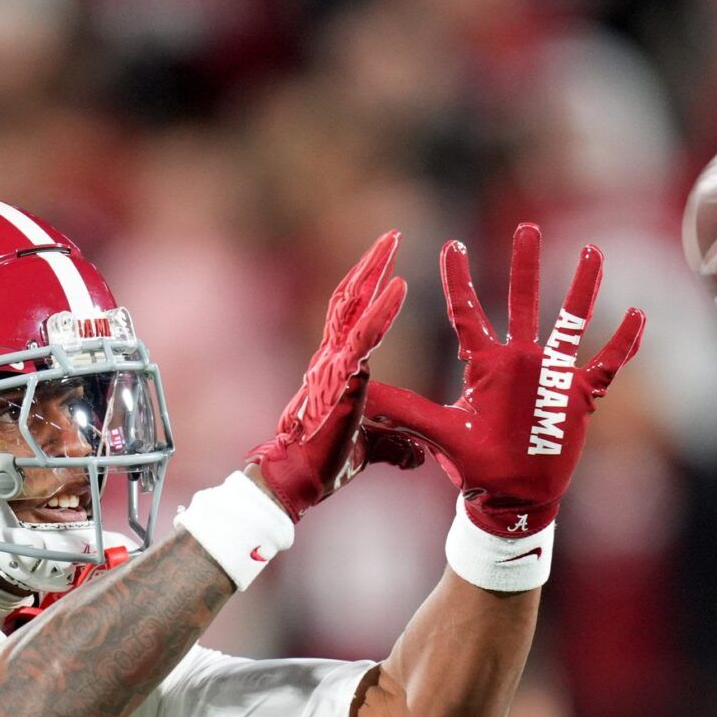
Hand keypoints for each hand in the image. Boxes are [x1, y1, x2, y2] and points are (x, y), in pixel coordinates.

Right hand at [247, 231, 407, 519]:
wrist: (301, 481)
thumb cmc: (327, 462)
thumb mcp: (371, 446)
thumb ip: (394, 443)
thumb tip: (416, 456)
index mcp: (337, 368)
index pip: (352, 318)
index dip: (369, 290)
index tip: (388, 267)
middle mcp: (330, 358)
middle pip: (349, 298)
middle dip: (370, 265)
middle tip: (392, 235)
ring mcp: (333, 365)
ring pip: (352, 306)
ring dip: (373, 271)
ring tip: (393, 242)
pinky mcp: (341, 380)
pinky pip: (364, 338)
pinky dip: (382, 311)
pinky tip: (400, 286)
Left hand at [364, 223, 644, 536]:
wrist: (512, 498)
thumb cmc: (474, 465)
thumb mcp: (436, 432)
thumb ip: (401, 409)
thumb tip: (357, 395)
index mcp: (485, 365)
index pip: (467, 313)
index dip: (458, 279)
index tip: (451, 244)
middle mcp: (519, 361)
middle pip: (523, 303)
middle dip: (524, 266)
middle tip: (526, 226)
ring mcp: (552, 375)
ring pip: (570, 322)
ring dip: (582, 288)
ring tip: (592, 251)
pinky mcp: (579, 395)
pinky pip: (607, 363)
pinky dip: (623, 341)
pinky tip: (637, 313)